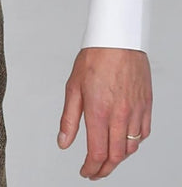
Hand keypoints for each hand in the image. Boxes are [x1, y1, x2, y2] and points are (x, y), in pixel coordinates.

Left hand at [58, 47, 151, 179]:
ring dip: (119, 157)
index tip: (85, 171)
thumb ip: (69, 119)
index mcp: (100, 111)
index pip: (97, 153)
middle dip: (104, 169)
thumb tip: (63, 142)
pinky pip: (143, 134)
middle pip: (116, 156)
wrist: (118, 38)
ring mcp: (135, 111)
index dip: (91, 168)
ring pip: (131, 148)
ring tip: (108, 157)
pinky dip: (134, 143)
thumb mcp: (73, 87)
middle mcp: (120, 115)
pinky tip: (125, 140)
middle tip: (96, 171)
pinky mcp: (146, 105)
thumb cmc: (95, 57)